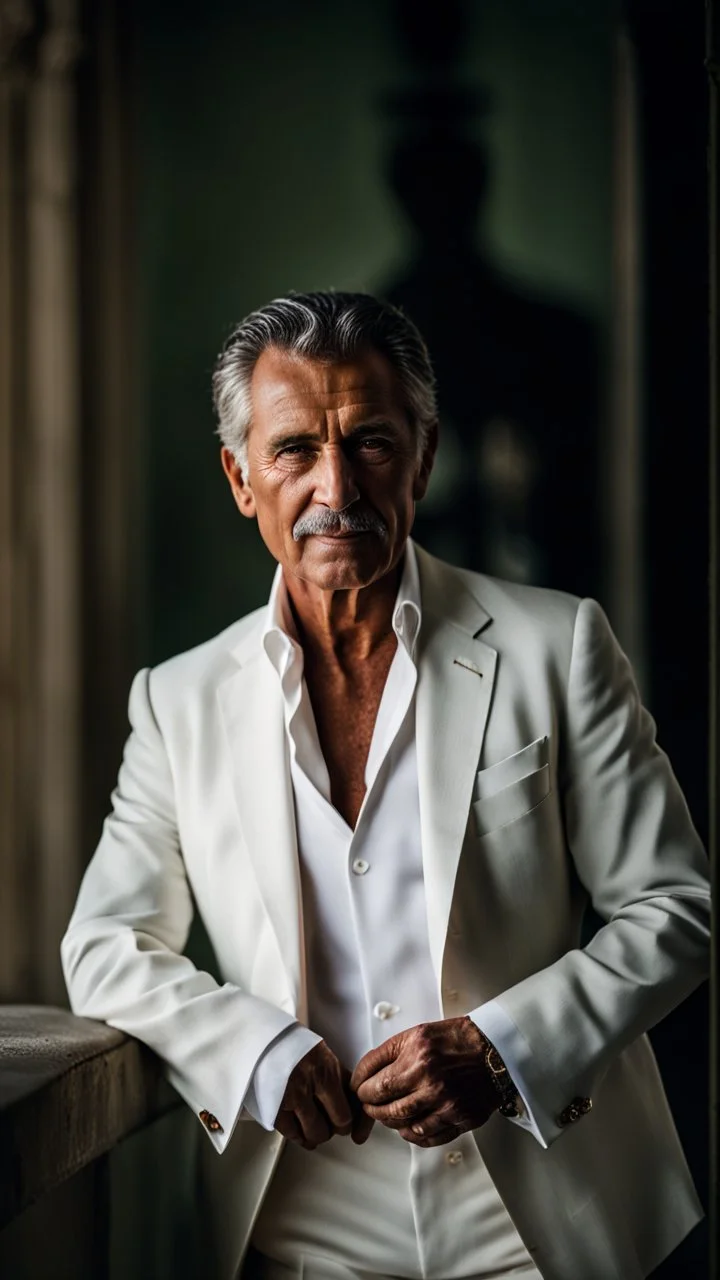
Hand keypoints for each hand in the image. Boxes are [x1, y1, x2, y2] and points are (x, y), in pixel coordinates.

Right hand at [275, 1040, 374, 1149]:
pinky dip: (299, 1137)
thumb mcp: (320, 1053)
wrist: (261, 1038)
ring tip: (314, 1129)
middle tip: (332, 1126)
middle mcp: (316, 1081)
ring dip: (317, 1134)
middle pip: (340, 1122)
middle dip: (337, 1127)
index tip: (353, 1122)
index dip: (355, 1116)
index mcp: (330, 1067)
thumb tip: (351, 1101)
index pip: (354, 1103)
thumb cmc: (289, 1045)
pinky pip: (293, 1134)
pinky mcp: (276, 1108)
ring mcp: (296, 1096)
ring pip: (318, 1133)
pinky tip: (300, 1133)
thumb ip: (336, 1076)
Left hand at [350, 1016, 497, 1146]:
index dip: (361, 1089)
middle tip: (368, 1103)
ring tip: (385, 1114)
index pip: (376, 1084)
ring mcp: (447, 1105)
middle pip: (387, 1108)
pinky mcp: (461, 1119)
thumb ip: (387, 1053)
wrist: (495, 1049)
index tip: (358, 1089)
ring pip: (404, 1125)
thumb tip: (362, 1074)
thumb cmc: (455, 1039)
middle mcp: (431, 1083)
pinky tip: (407, 1127)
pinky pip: (428, 1137)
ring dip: (389, 1121)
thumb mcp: (417, 1034)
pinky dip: (412, 1135)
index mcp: (417, 1058)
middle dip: (371, 1107)